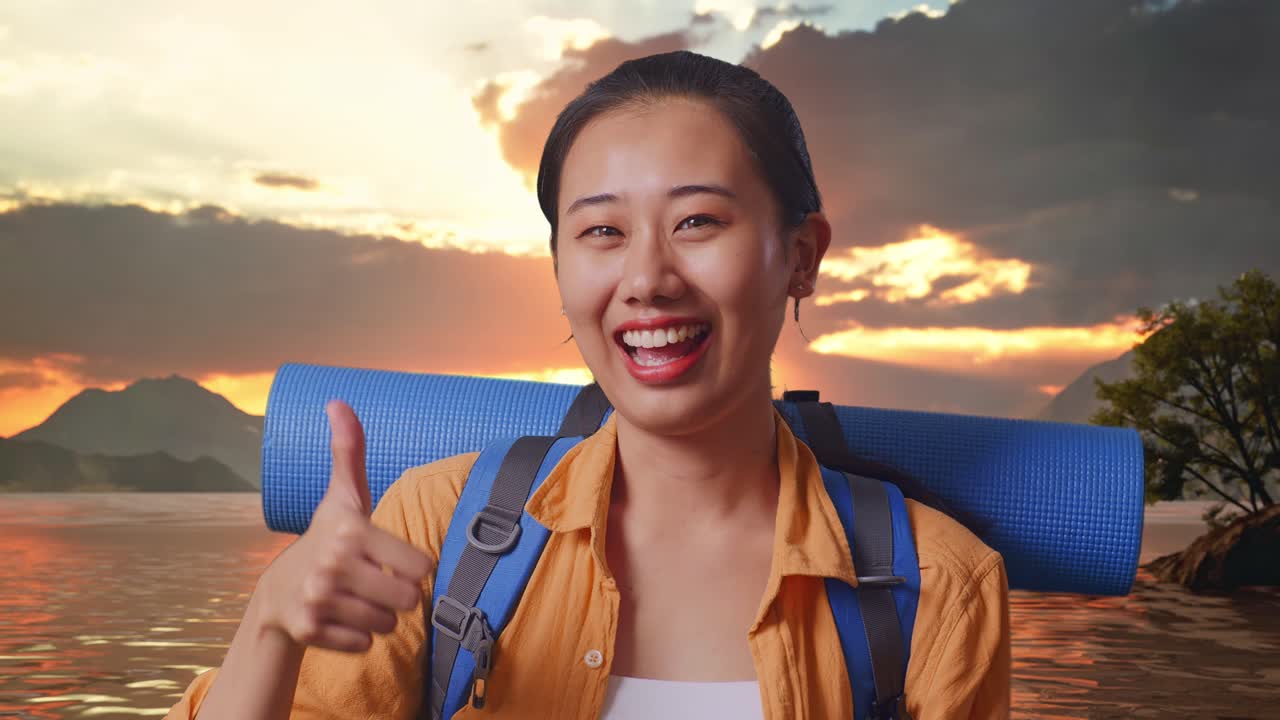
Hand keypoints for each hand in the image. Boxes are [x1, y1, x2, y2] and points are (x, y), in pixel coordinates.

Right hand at [253, 399, 433, 652]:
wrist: (277, 592)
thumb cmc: (325, 538)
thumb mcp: (343, 496)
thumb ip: (350, 451)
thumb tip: (338, 401)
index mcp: (351, 531)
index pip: (421, 566)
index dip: (412, 566)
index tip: (389, 558)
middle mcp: (333, 564)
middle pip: (409, 600)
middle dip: (398, 596)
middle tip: (376, 584)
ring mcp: (319, 599)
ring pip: (388, 625)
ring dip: (379, 617)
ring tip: (357, 599)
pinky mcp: (310, 631)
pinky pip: (364, 645)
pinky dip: (359, 638)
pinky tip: (342, 619)